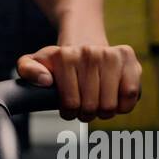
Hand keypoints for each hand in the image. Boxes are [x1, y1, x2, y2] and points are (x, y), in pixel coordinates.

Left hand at [17, 43, 142, 121]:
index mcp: (65, 56)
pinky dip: (124, 105)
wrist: (84, 44)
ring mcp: (112, 54)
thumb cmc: (60, 62)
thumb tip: (46, 80)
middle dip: (87, 113)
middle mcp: (89, 53)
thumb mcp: (35, 62)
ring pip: (111, 104)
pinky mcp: (130, 59)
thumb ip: (27, 69)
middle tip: (84, 108)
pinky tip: (115, 100)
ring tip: (97, 104)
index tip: (68, 109)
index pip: (71, 103)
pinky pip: (131, 94)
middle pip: (92, 106)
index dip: (70, 112)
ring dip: (104, 111)